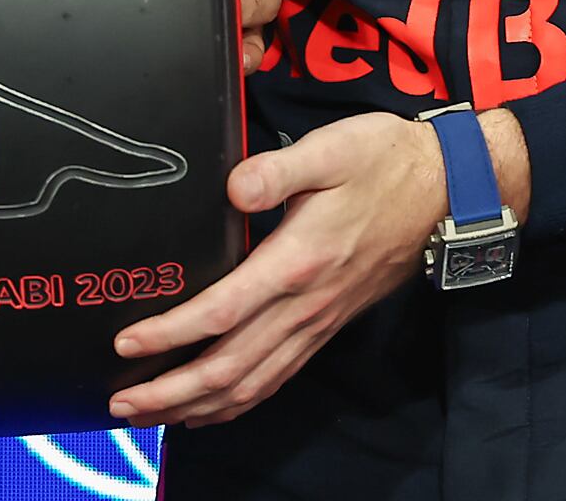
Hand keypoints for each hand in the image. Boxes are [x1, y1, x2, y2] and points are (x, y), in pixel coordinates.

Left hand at [106, 111, 442, 427]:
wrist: (445, 190)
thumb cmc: (383, 164)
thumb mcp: (330, 148)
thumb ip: (276, 169)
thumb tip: (232, 187)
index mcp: (297, 261)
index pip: (222, 312)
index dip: (171, 333)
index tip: (127, 343)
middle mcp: (305, 305)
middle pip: (229, 366)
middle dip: (170, 392)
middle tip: (120, 403)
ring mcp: (317, 322)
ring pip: (251, 383)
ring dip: (197, 405)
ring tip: (151, 416)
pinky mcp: (326, 326)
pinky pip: (277, 378)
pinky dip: (238, 402)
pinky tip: (211, 407)